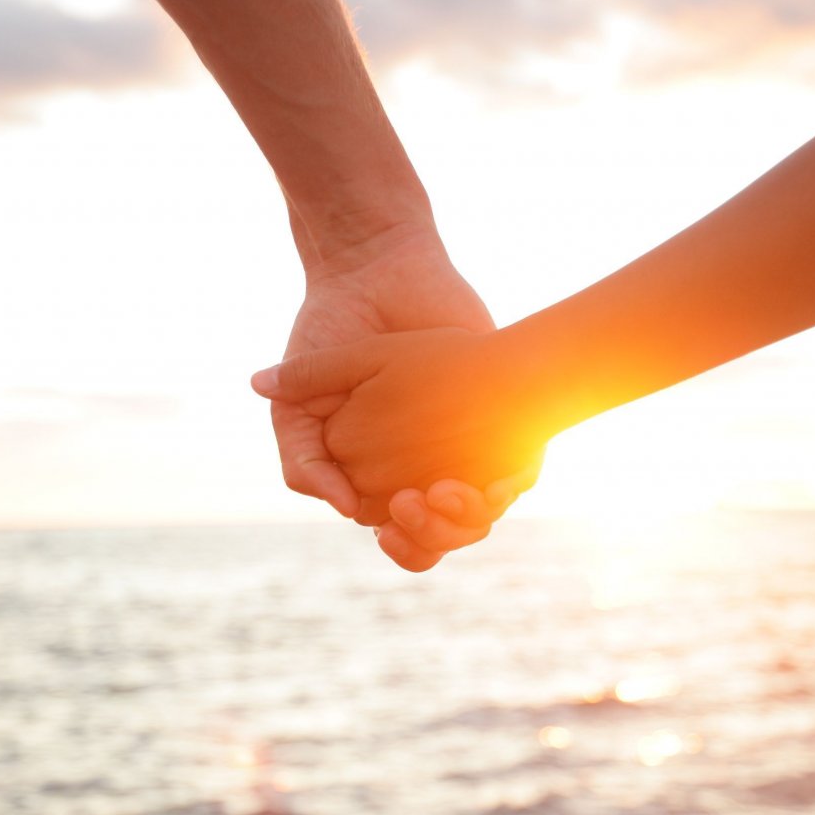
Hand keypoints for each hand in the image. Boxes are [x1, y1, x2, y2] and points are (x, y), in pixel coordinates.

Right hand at [277, 226, 526, 570]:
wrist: (375, 274)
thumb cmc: (328, 338)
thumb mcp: (296, 405)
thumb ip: (302, 459)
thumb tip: (341, 509)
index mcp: (379, 475)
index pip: (402, 535)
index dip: (404, 541)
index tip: (392, 525)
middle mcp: (424, 466)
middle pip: (446, 533)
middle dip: (438, 534)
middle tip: (416, 505)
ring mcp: (464, 444)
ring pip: (483, 512)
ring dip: (471, 517)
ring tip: (449, 492)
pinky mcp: (499, 415)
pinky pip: (517, 470)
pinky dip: (509, 485)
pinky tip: (496, 481)